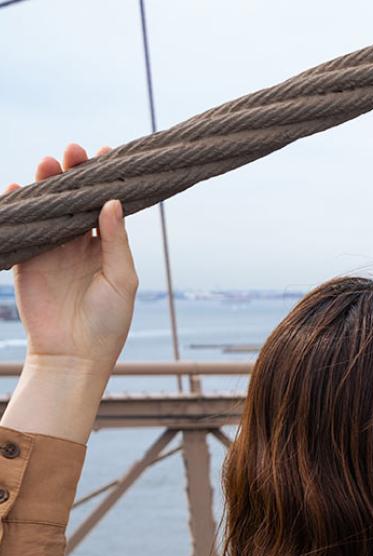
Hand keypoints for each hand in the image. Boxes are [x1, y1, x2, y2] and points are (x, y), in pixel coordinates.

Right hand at [6, 144, 137, 378]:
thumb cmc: (108, 322)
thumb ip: (116, 241)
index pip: (104, 205)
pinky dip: (18, 207)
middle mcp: (78, 245)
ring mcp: (51, 250)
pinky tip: (18, 187)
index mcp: (106, 247)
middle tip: (73, 150)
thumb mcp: (122, 280)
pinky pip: (22, 227)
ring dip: (46, 183)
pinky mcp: (27, 260)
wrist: (74, 356)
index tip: (107, 154)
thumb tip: (112, 201)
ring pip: (48, 208)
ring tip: (48, 162)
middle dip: (73, 173)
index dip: (104, 180)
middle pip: (74, 200)